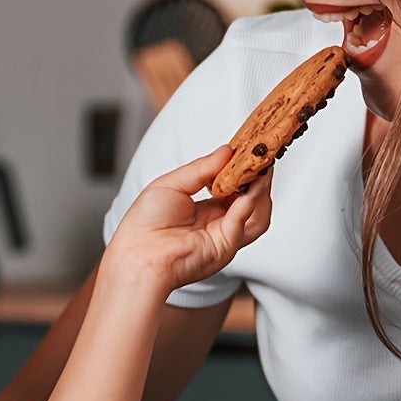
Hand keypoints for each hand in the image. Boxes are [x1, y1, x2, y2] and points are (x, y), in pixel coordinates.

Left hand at [106, 146, 272, 295]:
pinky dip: (250, 200)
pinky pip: (246, 220)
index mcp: (202, 209)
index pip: (231, 186)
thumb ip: (201, 168)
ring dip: (261, 188)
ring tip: (261, 167)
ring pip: (257, 212)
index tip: (249, 148)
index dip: (241, 168)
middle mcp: (216, 222)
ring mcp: (223, 235)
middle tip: (262, 154)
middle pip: (249, 198)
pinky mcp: (227, 245)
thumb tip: (227, 150)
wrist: (138, 253)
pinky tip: (252, 184)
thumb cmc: (144, 223)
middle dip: (256, 175)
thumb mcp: (172, 183)